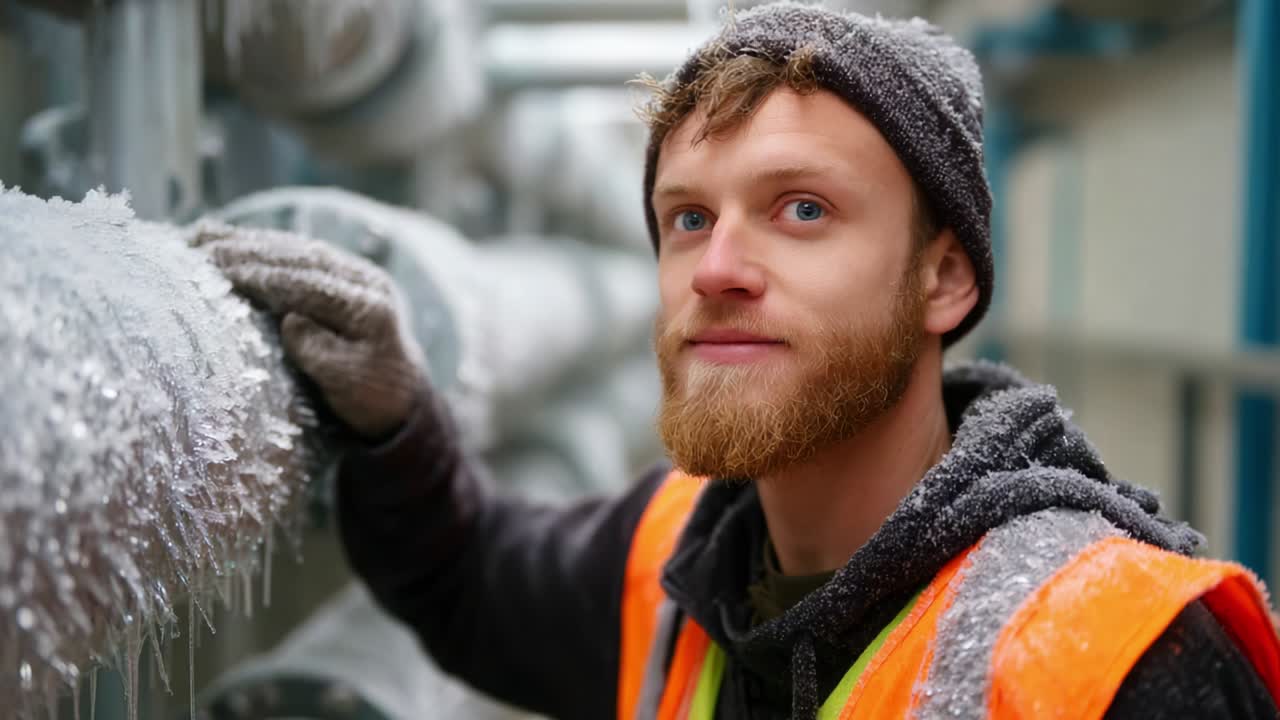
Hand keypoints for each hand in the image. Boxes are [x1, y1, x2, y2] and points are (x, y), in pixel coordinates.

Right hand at [192, 222, 425, 439]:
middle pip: (300, 257)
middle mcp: (365, 280)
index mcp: (370, 307)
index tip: (220, 268)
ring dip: (248, 241)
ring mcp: (355, 272)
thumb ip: (321, 353)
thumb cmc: (371, 396)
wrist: (401, 393)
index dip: (264, 275)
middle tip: (197, 247)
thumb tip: (292, 320)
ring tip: (201, 236)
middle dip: (248, 250)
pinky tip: (225, 238)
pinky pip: (296, 252)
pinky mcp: (342, 272)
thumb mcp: (349, 384)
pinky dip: (260, 245)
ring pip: (296, 248)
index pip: (309, 283)